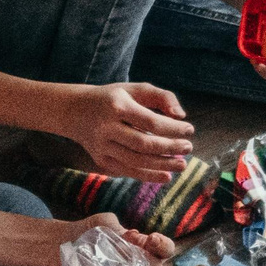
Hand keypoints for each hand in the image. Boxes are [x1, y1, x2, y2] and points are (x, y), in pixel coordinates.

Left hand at [50, 213, 173, 265]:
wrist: (60, 246)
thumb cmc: (85, 232)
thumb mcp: (104, 223)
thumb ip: (118, 228)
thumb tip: (131, 237)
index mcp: (143, 249)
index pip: (164, 249)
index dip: (162, 245)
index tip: (151, 239)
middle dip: (153, 264)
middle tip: (138, 256)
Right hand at [64, 83, 193, 180]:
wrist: (75, 110)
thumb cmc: (114, 98)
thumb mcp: (136, 89)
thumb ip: (162, 97)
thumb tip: (181, 116)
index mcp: (117, 106)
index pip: (151, 122)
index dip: (173, 129)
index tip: (190, 130)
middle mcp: (107, 127)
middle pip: (144, 144)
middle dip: (170, 148)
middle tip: (188, 148)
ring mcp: (102, 146)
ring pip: (136, 161)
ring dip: (163, 166)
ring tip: (182, 165)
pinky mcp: (101, 160)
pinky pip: (128, 171)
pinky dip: (148, 176)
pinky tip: (166, 176)